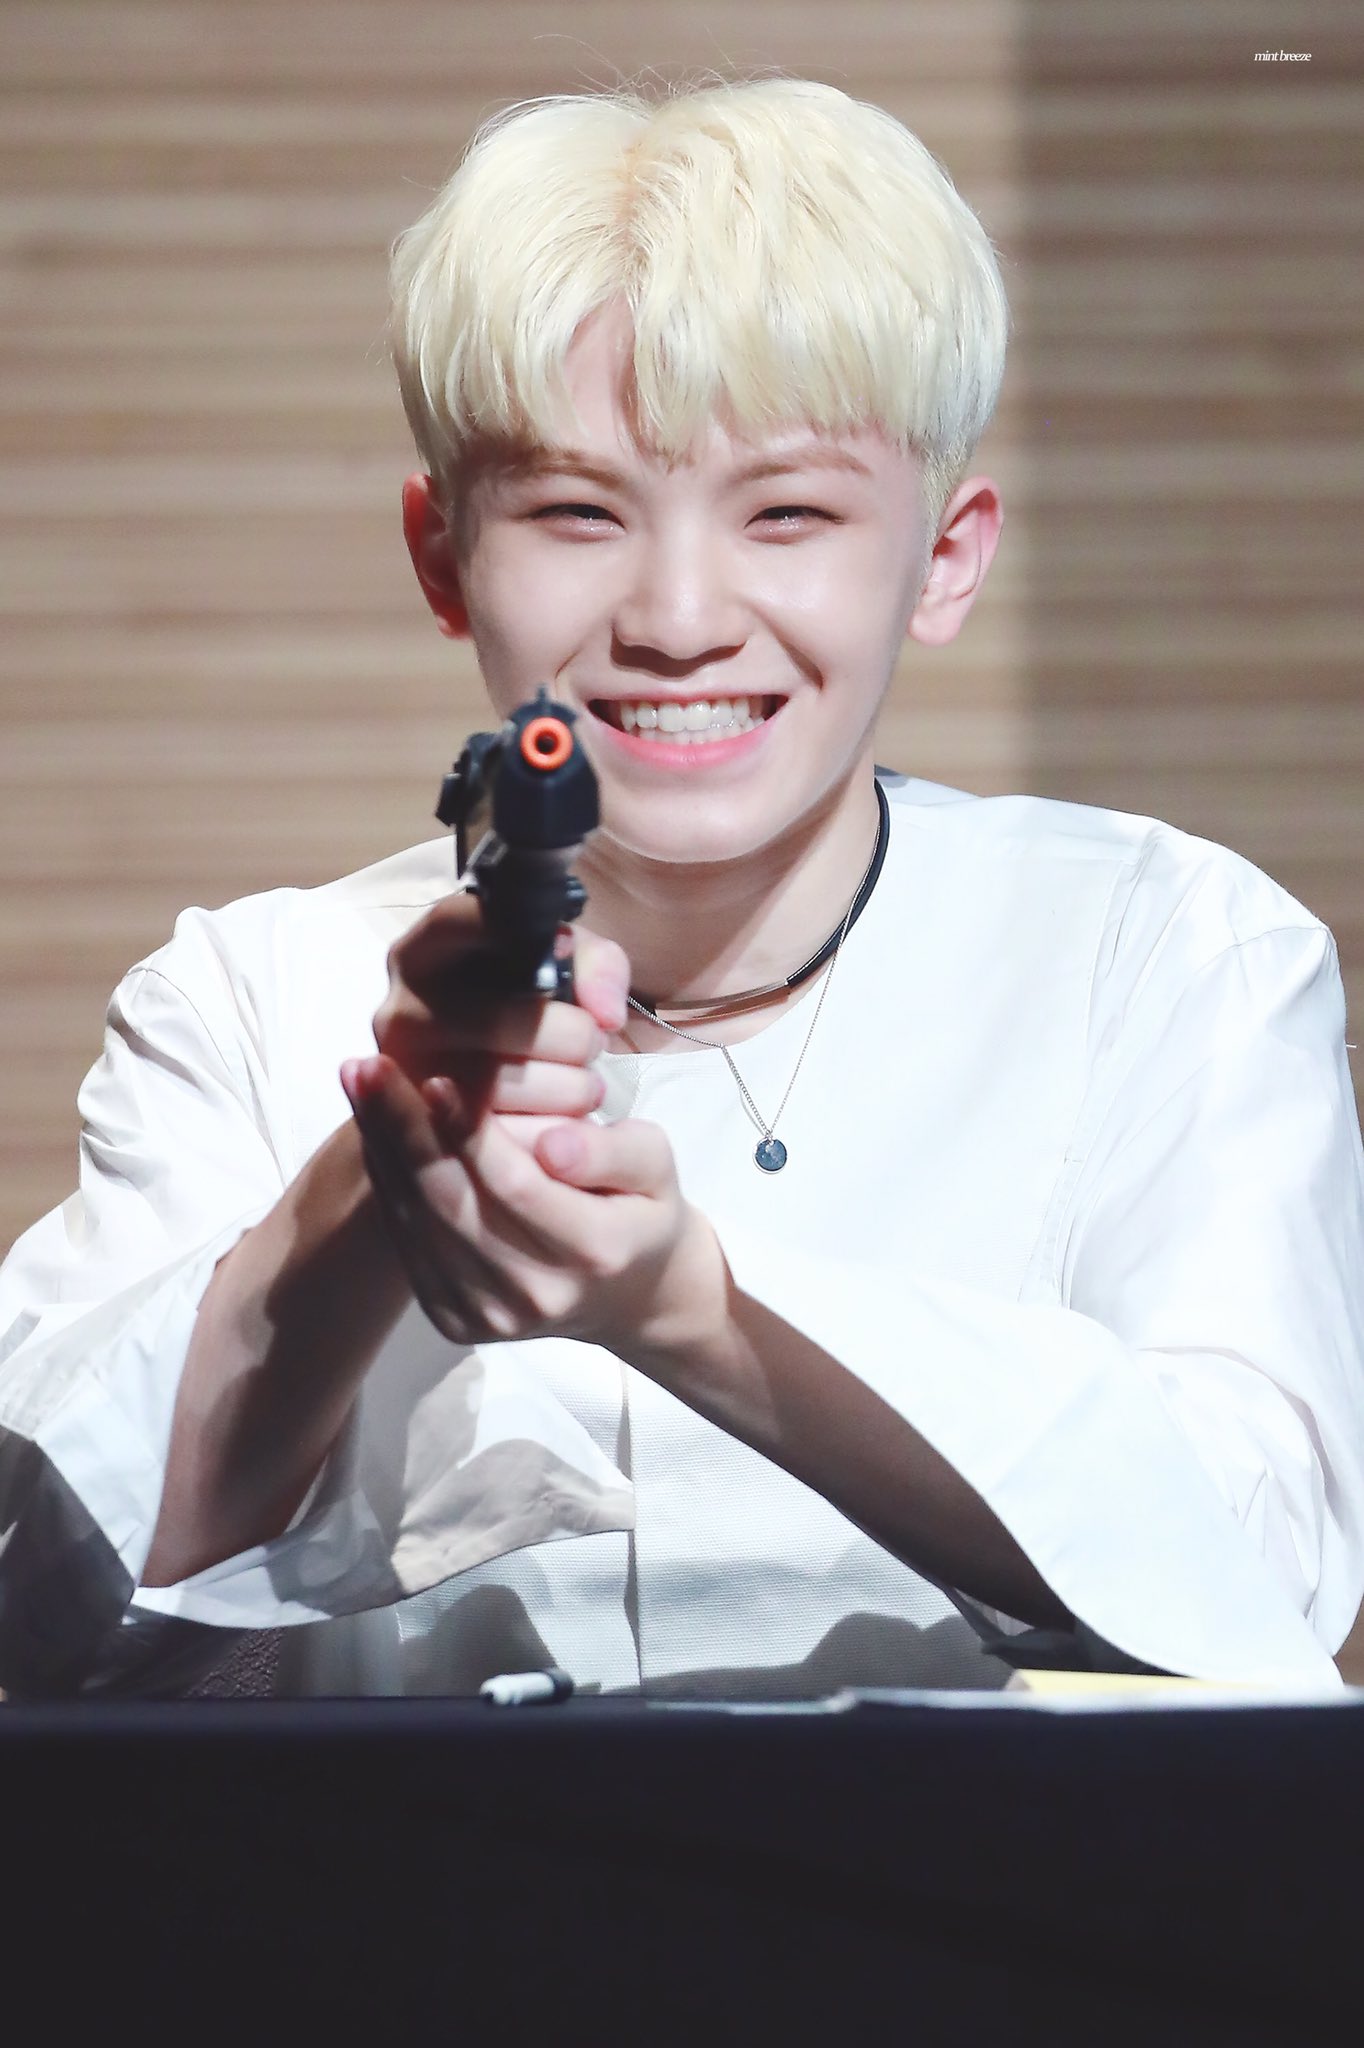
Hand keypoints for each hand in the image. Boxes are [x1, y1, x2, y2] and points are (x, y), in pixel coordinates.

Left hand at [345, 895, 726, 1353]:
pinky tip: (374, 1130)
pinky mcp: (456, 1321)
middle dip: (401, 1128)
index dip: (468, 1129)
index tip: (435, 1075)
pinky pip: (408, 1244)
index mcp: (595, 1252)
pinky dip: (388, 1183)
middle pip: (451, 1204)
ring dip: (382, 1149)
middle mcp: (536, 1295)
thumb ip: (612, 1149)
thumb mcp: (656, 1164)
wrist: (632, 1294)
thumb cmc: (642, 1207)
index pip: (515, 1184)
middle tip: (366, 1065)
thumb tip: (553, 1140)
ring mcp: (491, 1316)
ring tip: (358, 1082)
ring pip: (418, 1223)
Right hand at [371, 888, 625, 1151]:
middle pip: (509, 1021)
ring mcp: (410, 1078)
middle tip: (590, 1044)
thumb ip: (593, 965)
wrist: (466, 1100)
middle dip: (575, 1037)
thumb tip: (603, 1016)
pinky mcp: (433, 1138)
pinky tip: (566, 1118)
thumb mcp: (551, 968)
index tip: (563, 951)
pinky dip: (558, 1129)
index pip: (457, 920)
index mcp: (419, 956)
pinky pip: (517, 1135)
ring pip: (517, 1086)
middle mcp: (400, 1014)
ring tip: (581, 1083)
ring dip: (574, 1089)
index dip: (513, 928)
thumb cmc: (521, 1015)